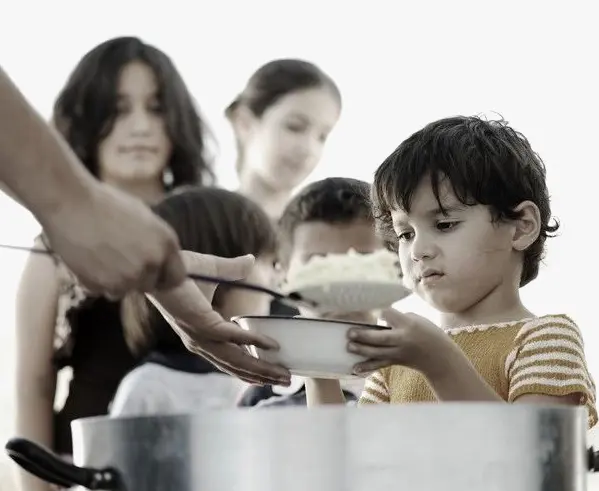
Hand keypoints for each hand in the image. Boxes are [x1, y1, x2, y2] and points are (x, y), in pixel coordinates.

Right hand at [42, 183, 185, 296]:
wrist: (70, 202)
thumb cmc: (105, 203)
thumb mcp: (144, 217)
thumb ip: (156, 242)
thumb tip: (161, 259)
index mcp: (167, 243)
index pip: (177, 277)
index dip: (164, 277)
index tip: (153, 274)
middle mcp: (152, 262)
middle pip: (150, 285)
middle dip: (138, 278)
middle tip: (119, 259)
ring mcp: (128, 276)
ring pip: (125, 291)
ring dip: (115, 281)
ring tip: (101, 255)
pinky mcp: (104, 285)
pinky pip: (103, 291)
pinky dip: (95, 281)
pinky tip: (87, 259)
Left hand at [147, 251, 291, 385]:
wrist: (161, 265)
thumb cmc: (180, 270)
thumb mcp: (214, 271)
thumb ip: (233, 269)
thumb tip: (249, 261)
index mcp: (201, 335)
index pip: (228, 359)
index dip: (248, 369)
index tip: (268, 376)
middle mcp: (201, 342)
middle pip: (236, 366)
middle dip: (262, 375)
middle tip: (286, 379)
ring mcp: (201, 336)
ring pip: (236, 359)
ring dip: (262, 368)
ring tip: (283, 373)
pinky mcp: (203, 324)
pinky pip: (233, 337)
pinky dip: (253, 342)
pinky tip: (271, 346)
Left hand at [348, 308, 451, 376]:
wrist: (440, 357)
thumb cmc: (428, 332)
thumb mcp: (416, 319)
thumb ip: (397, 318)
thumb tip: (377, 317)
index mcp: (408, 324)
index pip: (389, 315)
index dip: (377, 310)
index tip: (364, 305)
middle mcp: (403, 339)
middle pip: (381, 338)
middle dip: (364, 336)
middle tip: (350, 333)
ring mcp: (399, 353)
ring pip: (378, 353)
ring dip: (362, 350)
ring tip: (349, 346)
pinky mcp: (395, 361)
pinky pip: (380, 364)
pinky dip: (367, 367)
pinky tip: (355, 368)